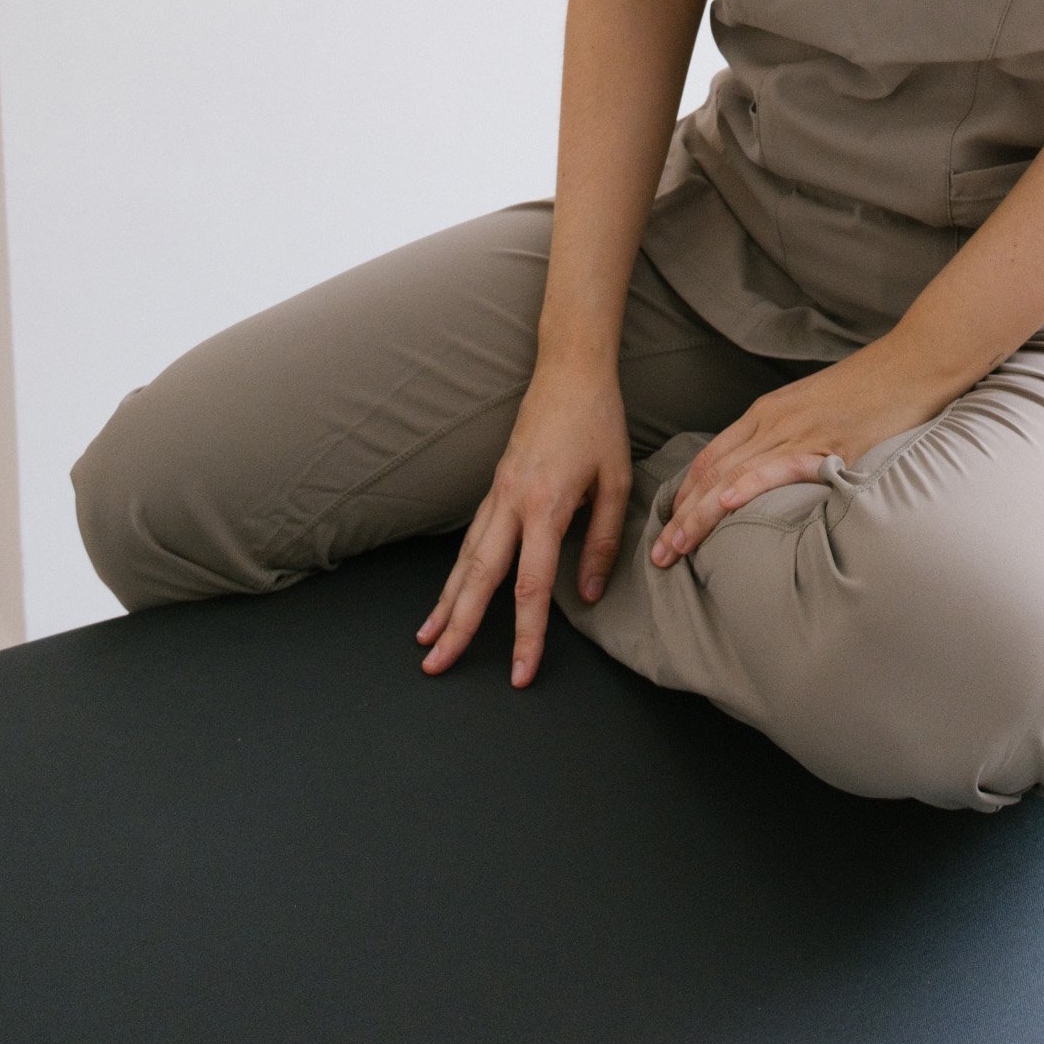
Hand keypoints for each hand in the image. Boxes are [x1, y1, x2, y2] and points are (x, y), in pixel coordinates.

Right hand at [417, 362, 631, 685]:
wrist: (569, 370)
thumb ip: (603, 541)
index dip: (527, 634)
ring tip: (426, 639)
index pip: (532, 586)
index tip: (521, 674)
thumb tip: (588, 594)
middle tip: (435, 667)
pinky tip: (451, 591)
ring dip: (445, 602)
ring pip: (464, 558)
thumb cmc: (598, 423)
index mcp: (545, 506)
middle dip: (457, 627)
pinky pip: (471, 537)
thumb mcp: (616, 480)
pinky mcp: (495, 485)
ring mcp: (497, 493)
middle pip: (478, 578)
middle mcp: (511, 503)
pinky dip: (457, 570)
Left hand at [650, 339, 948, 567]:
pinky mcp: (829, 443)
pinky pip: (780, 466)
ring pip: (735, 476)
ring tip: (675, 548)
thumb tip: (774, 473)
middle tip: (657, 555)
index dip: (685, 494)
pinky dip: (749, 486)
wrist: (915, 361)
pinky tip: (725, 505)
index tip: (666, 527)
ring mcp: (800, 430)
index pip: (712, 457)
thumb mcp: (819, 410)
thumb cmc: (874, 388)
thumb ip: (791, 437)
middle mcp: (775, 420)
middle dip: (681, 516)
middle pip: (713, 472)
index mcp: (769, 411)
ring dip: (700, 515)